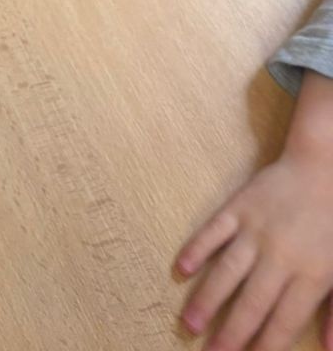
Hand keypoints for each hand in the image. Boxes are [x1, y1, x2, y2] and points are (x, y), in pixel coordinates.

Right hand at [178, 150, 332, 348]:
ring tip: (189, 324)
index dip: (265, 346)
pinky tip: (182, 268)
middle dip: (231, 334)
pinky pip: (213, 231)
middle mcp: (280, 257)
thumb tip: (331, 350)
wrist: (323, 167)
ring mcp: (255, 230)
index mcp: (311, 276)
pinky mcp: (239, 207)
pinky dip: (197, 249)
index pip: (283, 322)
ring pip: (227, 272)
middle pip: (251, 303)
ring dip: (207, 300)